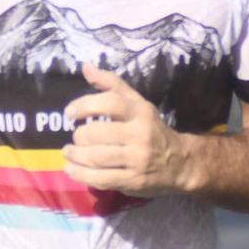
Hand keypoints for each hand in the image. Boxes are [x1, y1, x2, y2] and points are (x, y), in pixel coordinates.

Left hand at [61, 65, 195, 197]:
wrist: (180, 162)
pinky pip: (101, 178)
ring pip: (97, 157)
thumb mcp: (137, 103)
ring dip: (76, 155)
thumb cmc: (152, 129)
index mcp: (140, 112)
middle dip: (80, 136)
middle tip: (75, 138)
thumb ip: (111, 85)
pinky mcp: (133, 181)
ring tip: (69, 152)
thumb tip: (85, 67)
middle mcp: (140, 135)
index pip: (111, 103)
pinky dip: (80, 174)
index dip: (86, 105)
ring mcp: (137, 160)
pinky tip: (71, 169)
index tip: (69, 112)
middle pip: (99, 134)